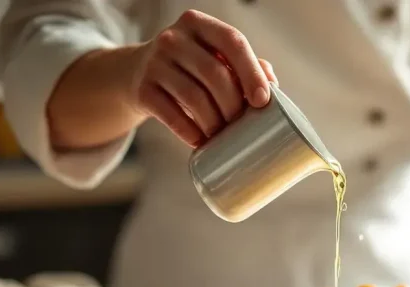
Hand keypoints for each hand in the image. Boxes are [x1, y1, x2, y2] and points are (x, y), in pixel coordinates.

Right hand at [126, 10, 277, 145]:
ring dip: (214, 123)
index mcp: (198, 23)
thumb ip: (245, 64)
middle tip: (240, 124)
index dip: (251, 72)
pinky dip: (191, 133)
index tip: (262, 101)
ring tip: (222, 134)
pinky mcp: (143, 89)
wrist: (137, 72)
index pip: (232, 41)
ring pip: (194, 98)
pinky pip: (172, 116)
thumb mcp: (213, 55)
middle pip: (215, 74)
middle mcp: (173, 38)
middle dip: (233, 105)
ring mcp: (155, 63)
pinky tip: (200, 141)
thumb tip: (272, 83)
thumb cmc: (190, 67)